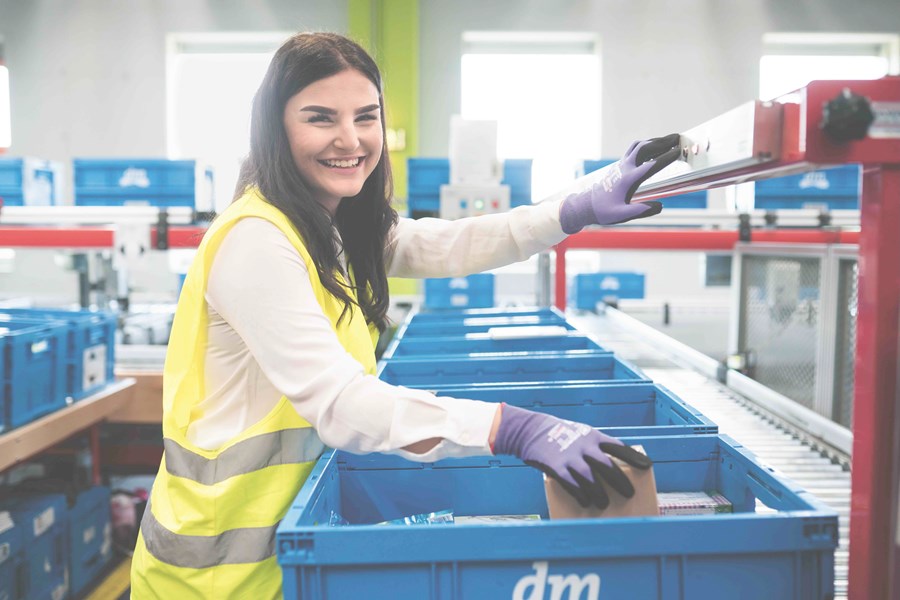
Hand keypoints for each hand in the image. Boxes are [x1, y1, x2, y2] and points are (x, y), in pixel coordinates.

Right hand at [491, 404, 651, 507]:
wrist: (532, 430)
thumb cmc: (560, 434)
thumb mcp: (580, 433)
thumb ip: (595, 447)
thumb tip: (613, 466)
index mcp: (592, 436)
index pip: (618, 447)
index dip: (633, 456)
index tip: (647, 466)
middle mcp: (583, 446)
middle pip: (607, 466)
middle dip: (620, 481)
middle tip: (629, 493)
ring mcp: (570, 457)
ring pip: (590, 478)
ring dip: (599, 493)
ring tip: (605, 503)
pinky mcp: (556, 467)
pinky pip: (571, 484)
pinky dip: (580, 494)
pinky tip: (585, 502)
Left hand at [559, 133, 680, 233]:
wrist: (587, 205)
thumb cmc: (604, 211)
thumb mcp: (621, 215)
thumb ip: (640, 211)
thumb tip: (659, 206)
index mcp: (628, 180)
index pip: (651, 165)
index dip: (666, 157)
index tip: (678, 151)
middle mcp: (625, 168)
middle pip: (645, 148)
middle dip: (662, 142)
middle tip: (678, 138)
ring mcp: (621, 165)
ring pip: (639, 146)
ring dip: (655, 141)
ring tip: (670, 140)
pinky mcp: (619, 165)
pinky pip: (634, 149)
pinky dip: (647, 145)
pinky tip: (655, 147)